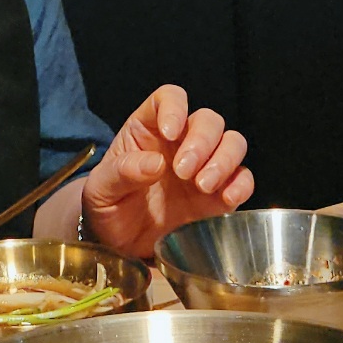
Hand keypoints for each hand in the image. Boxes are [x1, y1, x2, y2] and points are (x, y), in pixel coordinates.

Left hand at [79, 86, 252, 257]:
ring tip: (203, 186)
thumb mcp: (100, 189)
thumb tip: (155, 163)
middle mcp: (181, 142)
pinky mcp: (218, 196)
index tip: (171, 133)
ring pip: (232, 143)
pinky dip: (241, 185)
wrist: (120, 244)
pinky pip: (242, 180)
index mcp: (149, 129)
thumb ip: (123, 172)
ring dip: (224, 160)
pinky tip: (227, 198)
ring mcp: (204, 167)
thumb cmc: (107, 206)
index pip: (170, 98)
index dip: (175, 108)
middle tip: (184, 172)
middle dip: (202, 142)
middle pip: (208, 120)